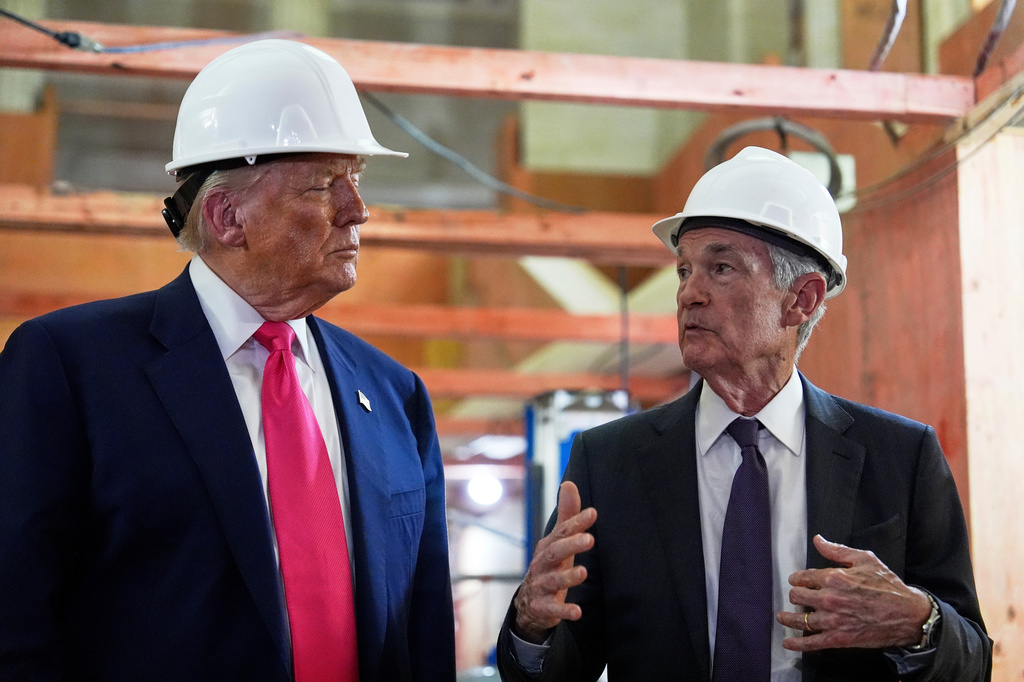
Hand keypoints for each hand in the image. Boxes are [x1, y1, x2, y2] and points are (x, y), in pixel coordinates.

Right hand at [513, 481, 596, 642]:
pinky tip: (577, 612)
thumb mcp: (558, 541)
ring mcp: (540, 585)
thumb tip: (569, 483)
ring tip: (583, 572)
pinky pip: (552, 608)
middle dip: (571, 545)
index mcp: (548, 546)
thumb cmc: (550, 565)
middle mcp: (542, 564)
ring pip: (553, 580)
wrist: (529, 602)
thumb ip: (567, 516)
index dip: (577, 522)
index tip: (593, 513)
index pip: (562, 531)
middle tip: (589, 539)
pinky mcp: (542, 607)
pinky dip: (564, 610)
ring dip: (568, 576)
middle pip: (554, 552)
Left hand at [778, 534, 932, 650]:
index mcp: (835, 577)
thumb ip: (837, 550)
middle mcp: (830, 599)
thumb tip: (818, 540)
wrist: (908, 614)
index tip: (796, 581)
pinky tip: (789, 643)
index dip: (797, 579)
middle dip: (795, 596)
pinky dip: (799, 644)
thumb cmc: (888, 586)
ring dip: (789, 619)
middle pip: (798, 597)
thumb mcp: (865, 559)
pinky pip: (814, 643)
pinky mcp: (840, 638)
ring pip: (801, 620)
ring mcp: (834, 620)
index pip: (803, 578)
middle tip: (796, 598)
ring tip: (782, 617)